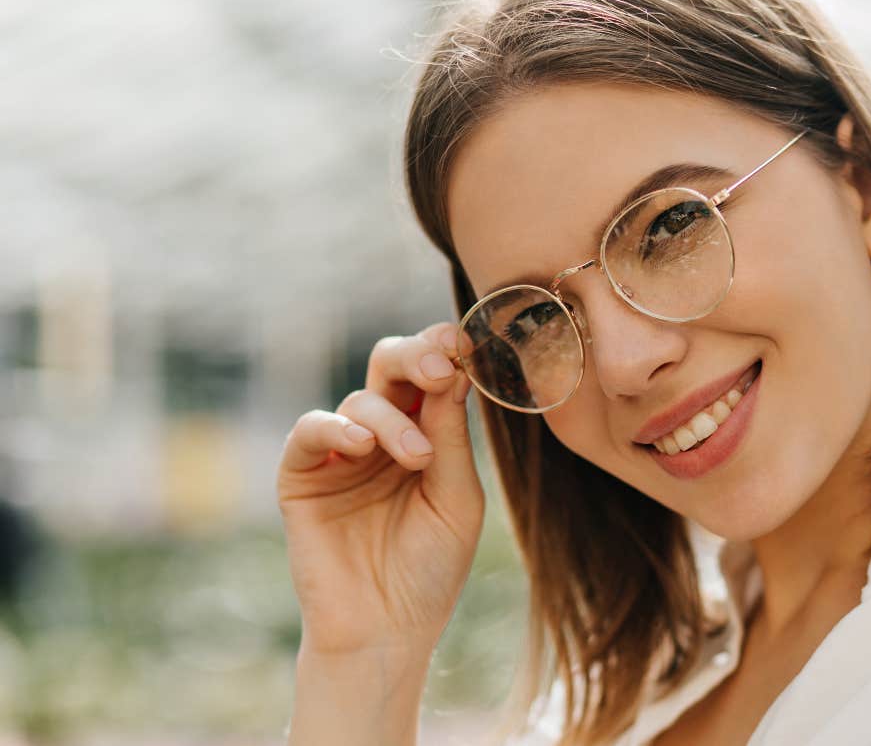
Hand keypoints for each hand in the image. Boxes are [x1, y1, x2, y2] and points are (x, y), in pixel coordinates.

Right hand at [276, 322, 482, 655]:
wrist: (387, 630)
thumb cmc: (430, 569)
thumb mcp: (456, 498)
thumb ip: (452, 437)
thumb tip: (456, 371)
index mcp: (426, 436)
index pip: (432, 376)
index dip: (445, 352)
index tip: (465, 344)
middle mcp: (382, 436)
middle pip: (391, 367)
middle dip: (416, 357)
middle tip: (440, 368)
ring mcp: (340, 454)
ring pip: (360, 398)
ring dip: (391, 418)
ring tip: (417, 457)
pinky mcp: (302, 477)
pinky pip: (311, 429)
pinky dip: (336, 426)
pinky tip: (363, 446)